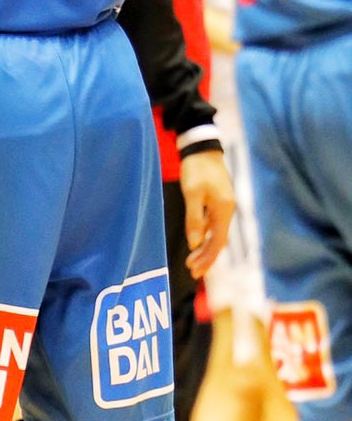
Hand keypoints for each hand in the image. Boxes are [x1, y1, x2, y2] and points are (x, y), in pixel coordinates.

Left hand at [179, 146, 234, 279]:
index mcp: (224, 210)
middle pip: (219, 241)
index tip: (194, 270)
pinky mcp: (218, 202)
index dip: (207, 258)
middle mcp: (227, 211)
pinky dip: (205, 236)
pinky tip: (196, 242)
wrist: (202, 149)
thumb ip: (194, 219)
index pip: (217, 242)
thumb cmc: (197, 169)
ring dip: (205, 248)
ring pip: (216, 234)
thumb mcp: (192, 194)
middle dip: (206, 258)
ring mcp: (224, 207)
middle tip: (193, 272)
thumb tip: (195, 243)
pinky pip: (213, 225)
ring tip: (192, 261)